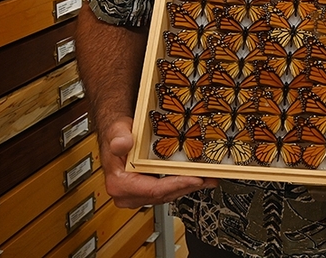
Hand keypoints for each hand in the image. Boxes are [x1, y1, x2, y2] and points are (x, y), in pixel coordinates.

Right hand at [100, 116, 217, 207]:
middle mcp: (127, 195)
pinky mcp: (146, 191)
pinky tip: (194, 178)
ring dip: (187, 187)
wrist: (117, 135)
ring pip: (167, 195)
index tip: (194, 179)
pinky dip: (180, 184)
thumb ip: (119, 138)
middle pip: (163, 195)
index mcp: (120, 185)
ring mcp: (137, 195)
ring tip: (207, 179)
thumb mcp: (117, 132)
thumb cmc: (117, 135)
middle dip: (187, 187)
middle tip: (208, 179)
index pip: (153, 190)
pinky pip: (166, 190)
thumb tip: (123, 144)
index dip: (176, 185)